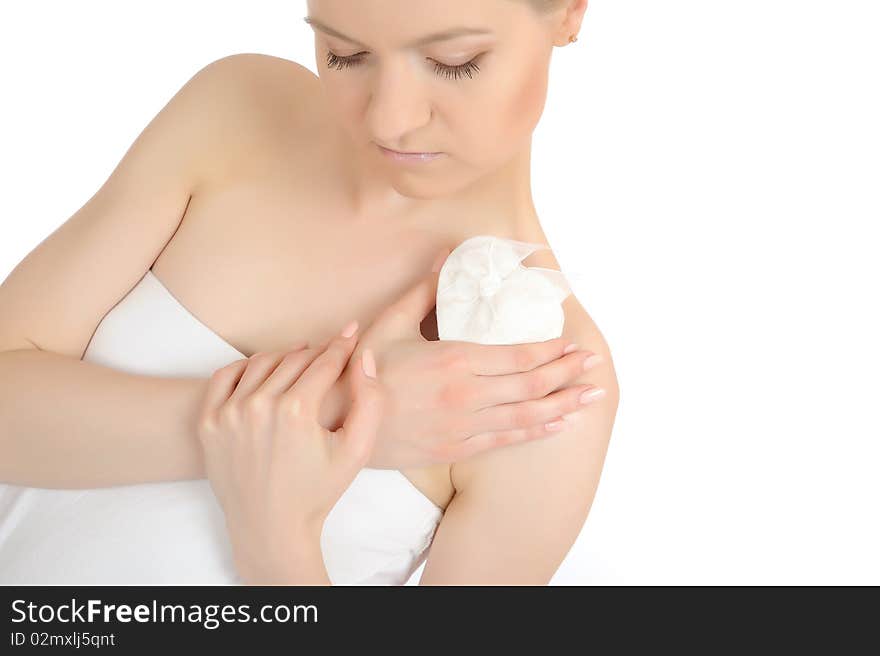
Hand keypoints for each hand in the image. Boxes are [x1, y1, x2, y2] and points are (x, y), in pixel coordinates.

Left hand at [196, 322, 383, 583]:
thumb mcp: (357, 451)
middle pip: (295, 359)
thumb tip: (365, 357)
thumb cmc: (317, 491)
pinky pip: (225, 377)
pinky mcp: (208, 423)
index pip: (324, 362)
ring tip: (301, 360)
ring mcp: (228, 414)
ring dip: (285, 356)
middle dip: (318, 351)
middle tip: (331, 350)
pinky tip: (264, 372)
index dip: (343, 345)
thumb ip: (371, 402)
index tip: (352, 332)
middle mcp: (257, 406)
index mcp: (296, 411)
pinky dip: (246, 367)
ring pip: (261, 363)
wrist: (271, 528)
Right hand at [333, 249, 605, 469]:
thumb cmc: (362, 371)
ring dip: (563, 404)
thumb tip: (444, 255)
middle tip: (595, 366)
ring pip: (526, 415)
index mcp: (453, 360)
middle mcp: (466, 395)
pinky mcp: (456, 448)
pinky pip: (506, 440)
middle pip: (531, 385)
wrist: (336, 424)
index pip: (518, 356)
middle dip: (568, 374)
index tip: (575, 343)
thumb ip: (423, 291)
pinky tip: (557, 425)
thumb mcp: (389, 324)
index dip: (552, 351)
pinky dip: (536, 431)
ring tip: (591, 396)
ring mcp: (463, 426)